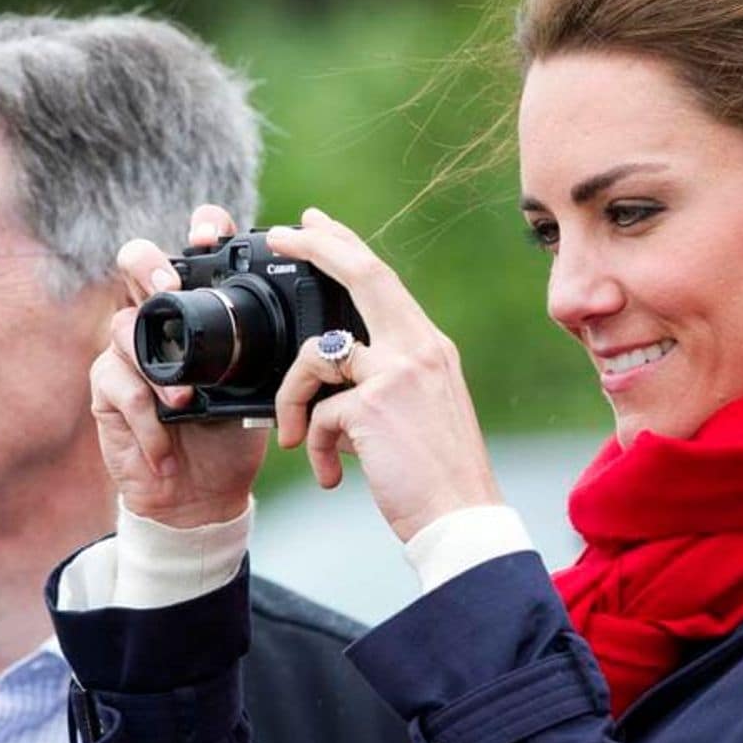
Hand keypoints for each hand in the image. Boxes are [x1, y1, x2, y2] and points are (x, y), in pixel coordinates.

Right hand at [90, 205, 267, 527]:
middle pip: (136, 261)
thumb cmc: (233, 433)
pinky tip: (166, 442)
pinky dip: (147, 420)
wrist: (203, 493)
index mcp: (200, 309)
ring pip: (124, 326)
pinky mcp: (107, 390)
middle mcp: (160, 319)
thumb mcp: (264, 389)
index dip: (199, 229)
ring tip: (183, 402)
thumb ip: (276, 355)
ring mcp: (128, 352)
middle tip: (169, 284)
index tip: (212, 237)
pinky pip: (118, 386)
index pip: (195, 251)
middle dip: (150, 264)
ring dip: (157, 369)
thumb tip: (317, 330)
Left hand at [269, 208, 502, 541]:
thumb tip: (336, 376)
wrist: (461, 518)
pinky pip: (318, 414)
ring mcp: (398, 374)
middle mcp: (420, 349)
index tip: (315, 224)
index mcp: (430, 348)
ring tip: (297, 437)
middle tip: (280, 234)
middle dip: (315, 246)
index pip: (383, 280)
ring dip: (293, 397)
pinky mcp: (374, 407)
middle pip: (362, 274)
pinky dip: (315, 446)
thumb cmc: (439, 475)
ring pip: (316, 354)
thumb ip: (386, 381)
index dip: (346, 246)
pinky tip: (332, 474)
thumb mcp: (420, 410)